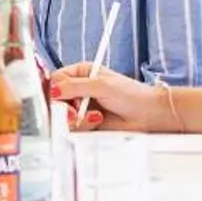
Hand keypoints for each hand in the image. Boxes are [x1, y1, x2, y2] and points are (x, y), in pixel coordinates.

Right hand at [46, 62, 172, 131]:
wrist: (148, 115)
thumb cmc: (131, 94)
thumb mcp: (101, 85)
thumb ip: (75, 87)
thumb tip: (53, 91)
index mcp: (80, 73)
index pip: (55, 80)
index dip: (54, 91)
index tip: (58, 99)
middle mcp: (78, 89)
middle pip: (55, 100)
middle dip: (64, 108)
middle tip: (73, 112)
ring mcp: (82, 107)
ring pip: (63, 116)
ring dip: (76, 118)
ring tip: (93, 116)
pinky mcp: (86, 123)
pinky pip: (74, 128)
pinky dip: (84, 126)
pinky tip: (97, 120)